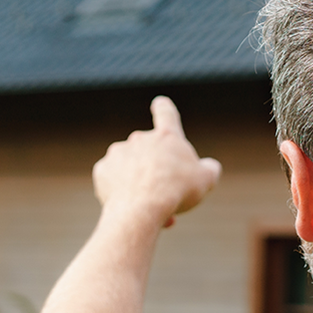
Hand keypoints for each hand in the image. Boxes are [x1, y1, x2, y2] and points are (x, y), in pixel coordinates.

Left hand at [93, 97, 222, 227]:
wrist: (141, 208)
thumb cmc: (176, 191)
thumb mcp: (206, 180)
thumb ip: (210, 169)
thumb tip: (210, 167)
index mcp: (166, 136)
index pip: (166, 113)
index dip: (164, 108)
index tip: (159, 104)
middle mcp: (139, 138)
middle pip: (149, 152)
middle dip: (156, 172)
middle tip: (166, 195)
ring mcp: (118, 153)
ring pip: (131, 169)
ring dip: (140, 184)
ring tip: (150, 208)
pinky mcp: (102, 170)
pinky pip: (113, 180)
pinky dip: (122, 192)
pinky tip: (131, 206)